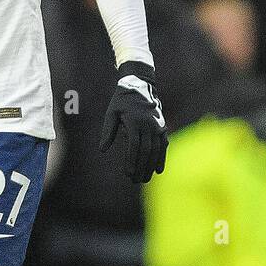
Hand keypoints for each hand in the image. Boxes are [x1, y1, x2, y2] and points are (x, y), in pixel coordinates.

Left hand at [100, 60, 167, 182]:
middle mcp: (149, 125)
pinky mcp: (162, 127)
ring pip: (156, 149)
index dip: (131, 160)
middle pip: (146, 150)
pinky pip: (163, 145)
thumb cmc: (121, 101)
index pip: (134, 146)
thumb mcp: (111, 113)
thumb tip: (102, 149)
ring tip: (145, 179)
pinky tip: (158, 170)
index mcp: (135, 122)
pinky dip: (161, 158)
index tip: (128, 173)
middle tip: (135, 180)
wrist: (140, 85)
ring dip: (151, 166)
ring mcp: (157, 126)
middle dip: (141, 167)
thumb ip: (108, 131)